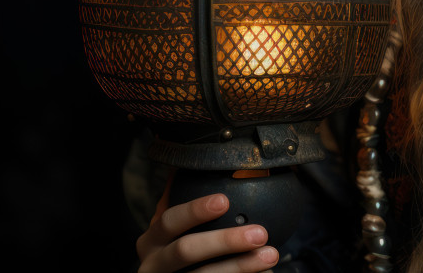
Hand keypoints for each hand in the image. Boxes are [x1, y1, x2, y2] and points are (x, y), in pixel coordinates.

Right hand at [136, 192, 279, 272]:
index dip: (195, 210)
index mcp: (152, 240)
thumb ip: (187, 201)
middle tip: (260, 233)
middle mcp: (153, 264)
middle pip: (185, 250)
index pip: (170, 221)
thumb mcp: (175, 228)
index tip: (224, 200)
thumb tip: (201, 161)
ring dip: (241, 265)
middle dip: (224, 241)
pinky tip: (264, 272)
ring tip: (270, 255)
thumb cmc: (180, 249)